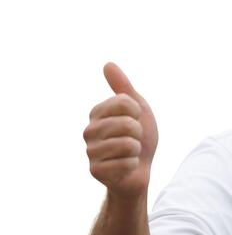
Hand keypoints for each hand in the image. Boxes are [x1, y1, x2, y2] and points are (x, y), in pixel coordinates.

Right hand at [83, 63, 158, 196]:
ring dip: (137, 150)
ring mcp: (90, 151)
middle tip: (133, 140)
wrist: (139, 171)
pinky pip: (126, 163)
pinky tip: (125, 167)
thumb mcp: (137, 109)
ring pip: (128, 144)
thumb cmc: (139, 138)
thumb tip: (108, 64)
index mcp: (97, 113)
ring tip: (130, 153)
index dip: (137, 112)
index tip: (134, 120)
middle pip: (127, 124)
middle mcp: (89, 130)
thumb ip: (124, 88)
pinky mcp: (95, 170)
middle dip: (139, 134)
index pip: (124, 102)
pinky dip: (133, 165)